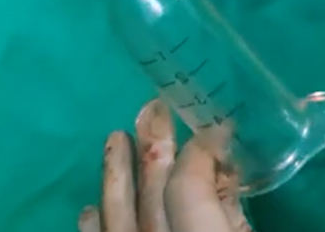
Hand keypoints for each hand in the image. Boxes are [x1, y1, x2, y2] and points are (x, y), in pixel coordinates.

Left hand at [78, 100, 252, 231]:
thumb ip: (235, 214)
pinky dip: (93, 225)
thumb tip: (227, 171)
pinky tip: (89, 207)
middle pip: (152, 190)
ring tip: (115, 137)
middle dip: (154, 143)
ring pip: (117, 213)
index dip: (202, 148)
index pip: (189, 183)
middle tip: (154, 106)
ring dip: (116, 172)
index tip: (217, 126)